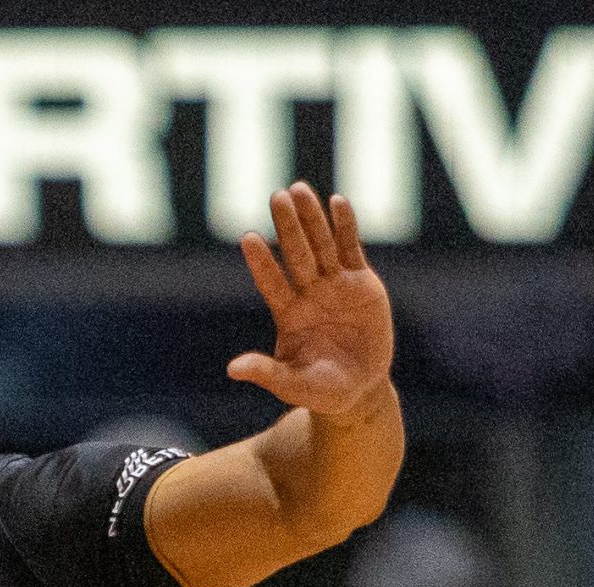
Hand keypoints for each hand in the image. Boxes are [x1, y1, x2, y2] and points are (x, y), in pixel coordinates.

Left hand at [229, 183, 394, 417]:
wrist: (357, 389)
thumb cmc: (320, 390)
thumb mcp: (291, 384)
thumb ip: (265, 372)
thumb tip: (232, 369)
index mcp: (288, 315)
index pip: (272, 282)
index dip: (261, 262)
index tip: (248, 238)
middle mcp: (309, 294)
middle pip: (297, 254)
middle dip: (288, 227)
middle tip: (276, 196)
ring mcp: (335, 285)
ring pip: (322, 245)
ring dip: (312, 218)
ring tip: (299, 189)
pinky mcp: (361, 283)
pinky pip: (351, 249)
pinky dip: (346, 226)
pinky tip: (337, 201)